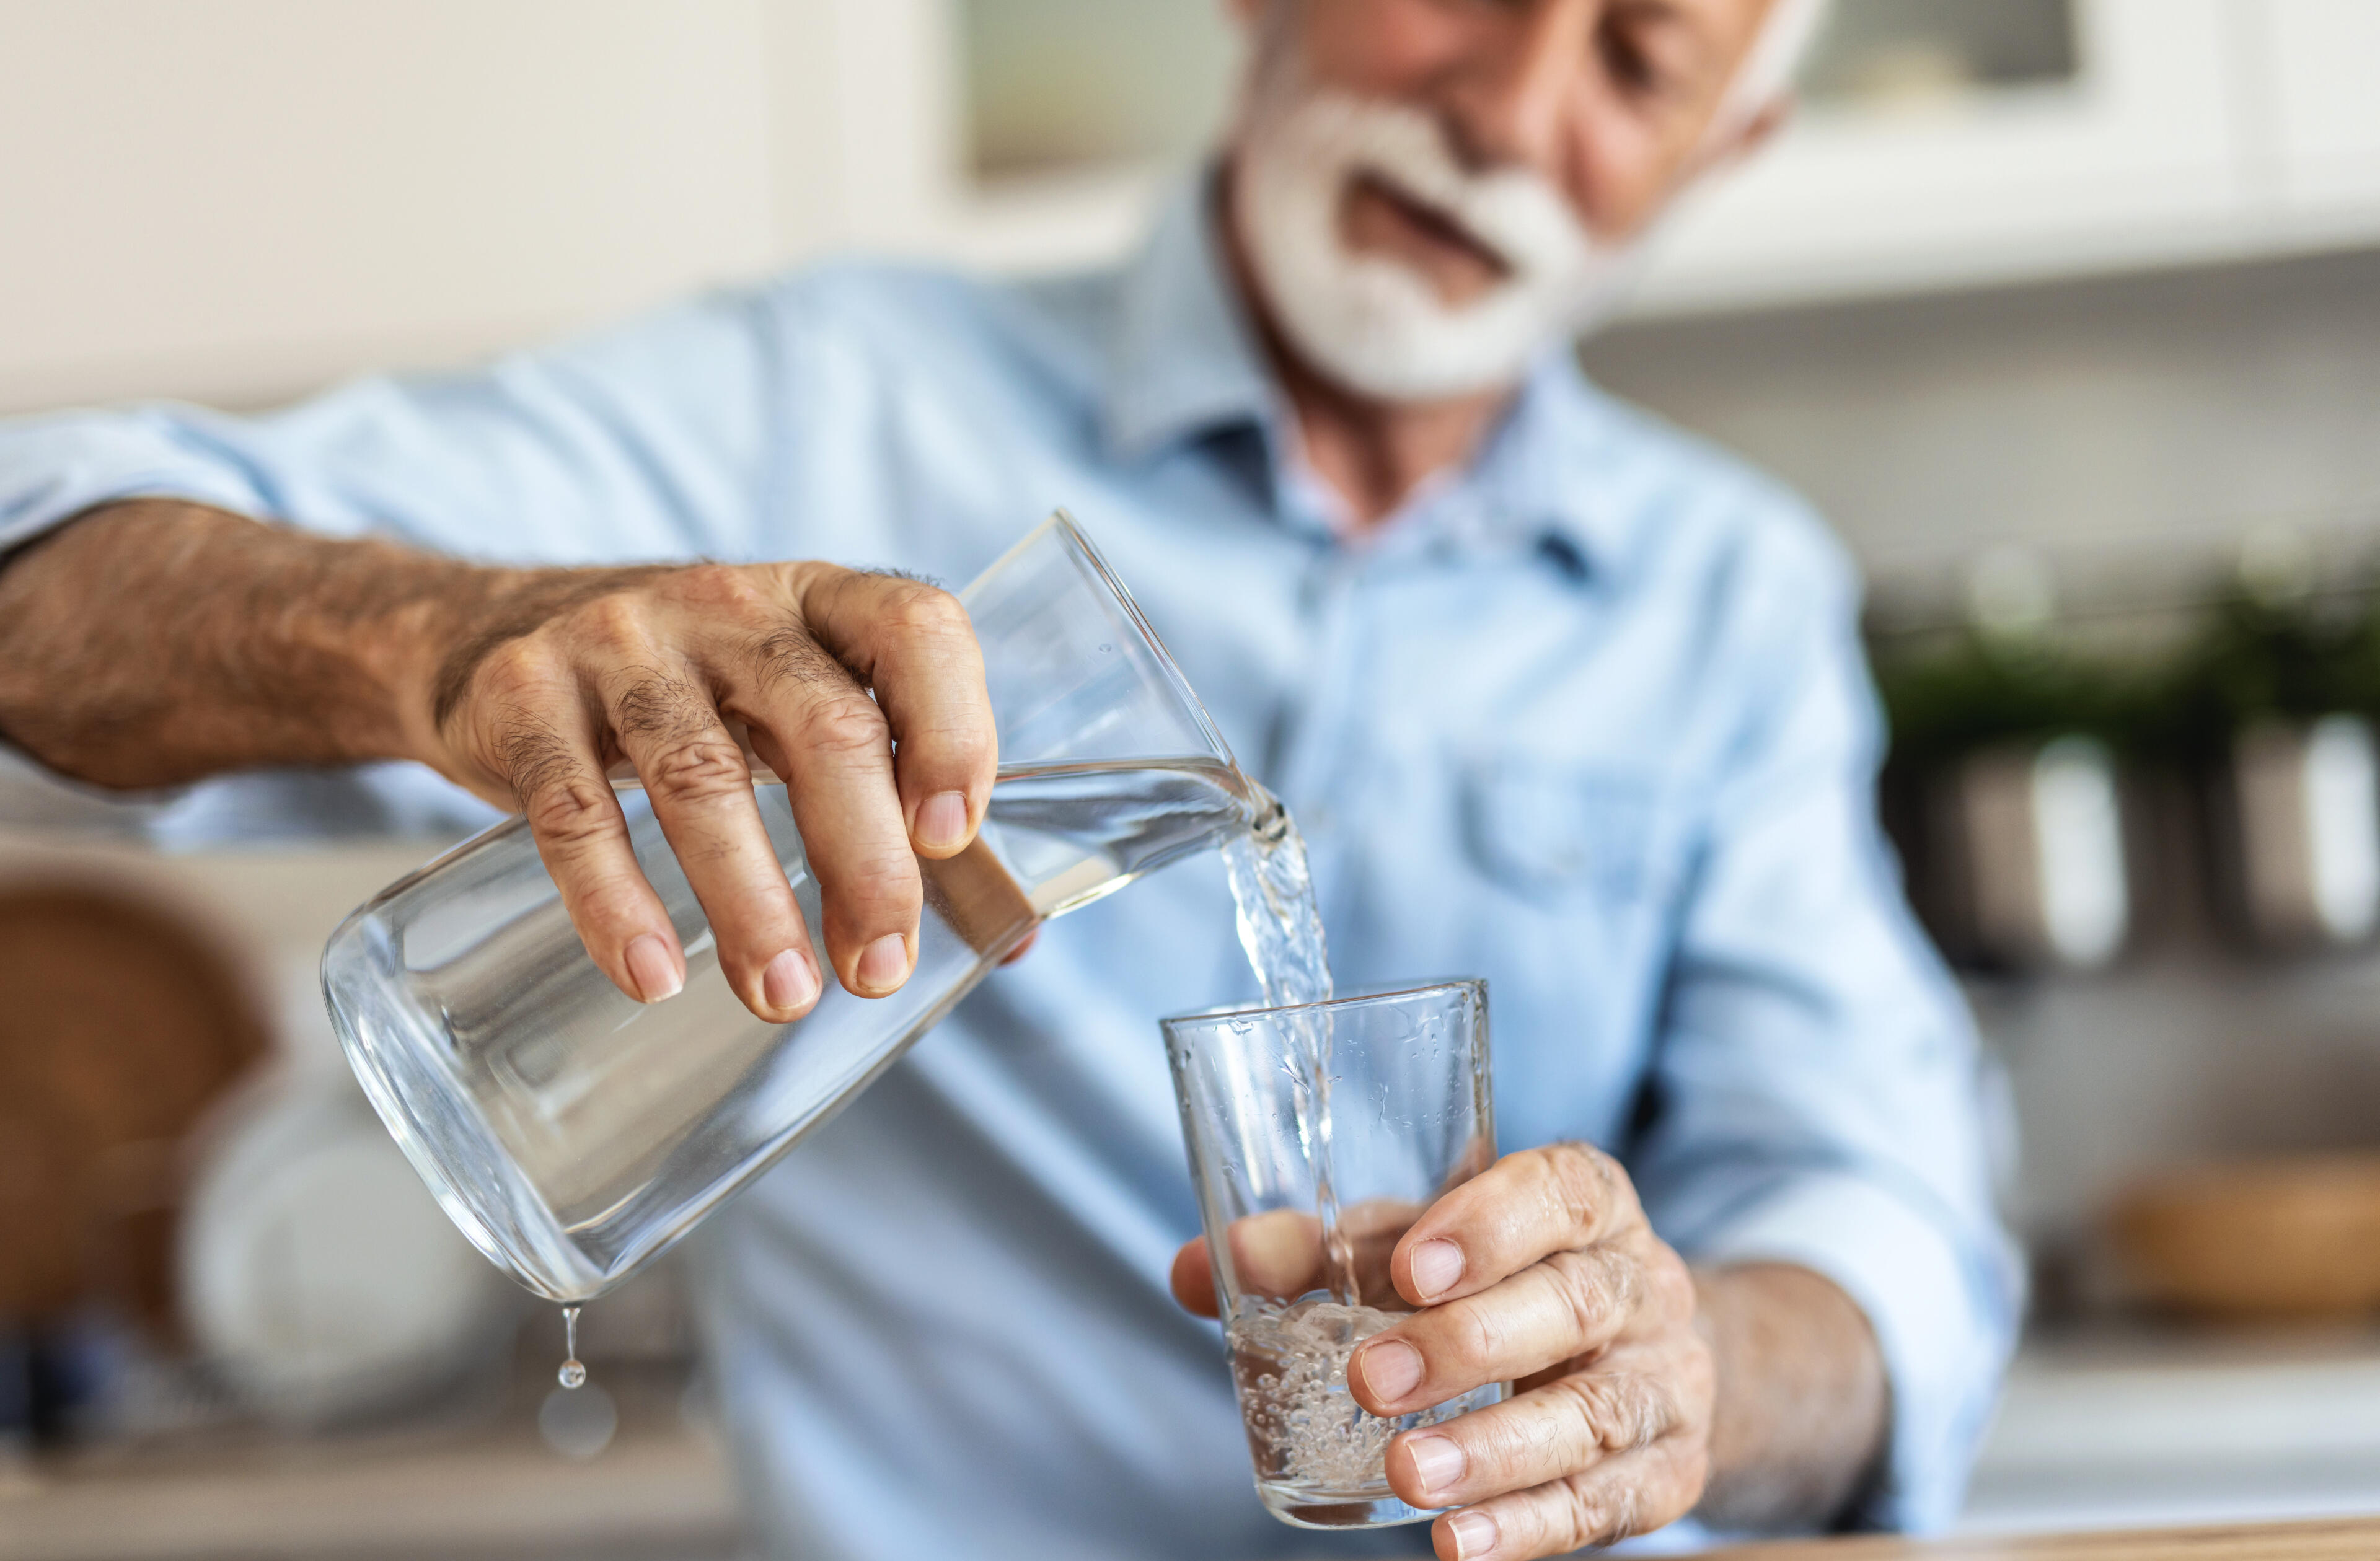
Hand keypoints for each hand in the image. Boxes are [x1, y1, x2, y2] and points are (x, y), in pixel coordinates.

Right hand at [418, 560, 995, 1020]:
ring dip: (750, 901)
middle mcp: (724, 604)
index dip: (952, 728)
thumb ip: (889, 800)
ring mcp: (617, 641)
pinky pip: (575, 810)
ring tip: (785, 995)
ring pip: (699, 775)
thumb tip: (1008, 940)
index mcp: (818, 598)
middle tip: (879, 968)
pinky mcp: (522, 697)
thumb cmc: (688, 694)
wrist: (479, 638)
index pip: (914, 628)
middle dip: (865, 860)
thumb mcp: (787, 706)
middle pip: (822, 723)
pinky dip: (615, 903)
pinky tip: (651, 978)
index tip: (952, 839)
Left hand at [1172, 1143, 1711, 1558]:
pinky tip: (1457, 1543)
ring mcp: (1664, 1380)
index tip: (1406, 1266)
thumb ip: (1319, 1253)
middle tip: (1372, 1381)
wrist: (1647, 1355)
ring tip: (1407, 1475)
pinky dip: (1530, 1528)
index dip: (1490, 1225)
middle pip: (1573, 1304)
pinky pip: (1606, 1503)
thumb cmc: (1506, 1282)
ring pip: (1593, 1412)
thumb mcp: (1424, 1247)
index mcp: (1588, 1204)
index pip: (1561, 1192)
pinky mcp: (1668, 1470)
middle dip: (1468, 1345)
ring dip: (1494, 1450)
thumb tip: (1196, 1271)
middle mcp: (1641, 1284)